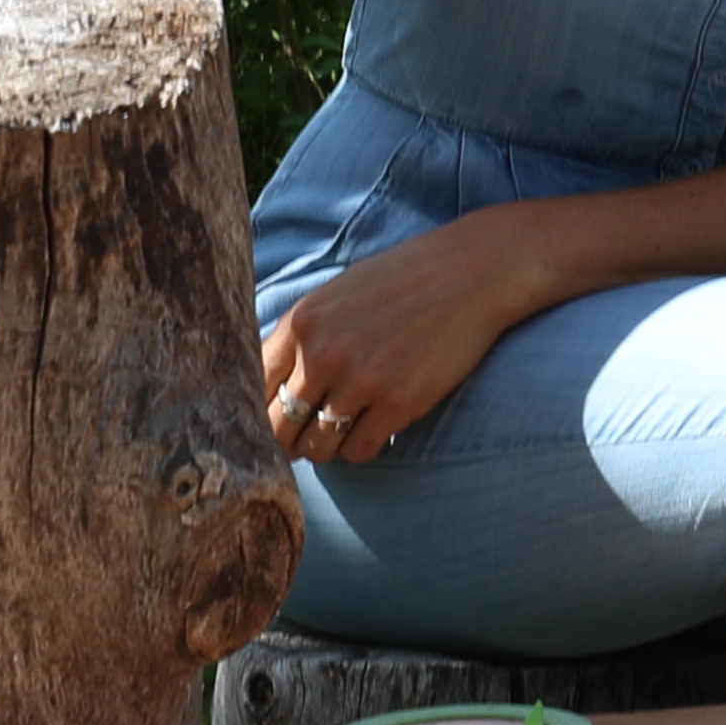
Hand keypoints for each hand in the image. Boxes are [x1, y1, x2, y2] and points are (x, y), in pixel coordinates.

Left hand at [261, 212, 546, 466]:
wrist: (473, 272)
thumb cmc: (403, 281)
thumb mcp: (337, 295)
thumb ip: (300, 336)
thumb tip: (268, 388)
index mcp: (301, 323)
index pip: (253, 389)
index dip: (257, 413)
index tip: (272, 419)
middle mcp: (323, 354)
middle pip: (278, 428)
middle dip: (287, 439)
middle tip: (306, 434)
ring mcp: (361, 381)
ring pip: (315, 448)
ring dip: (325, 447)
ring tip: (344, 429)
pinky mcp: (399, 403)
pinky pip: (357, 452)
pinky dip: (360, 449)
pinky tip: (374, 428)